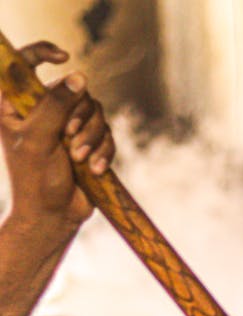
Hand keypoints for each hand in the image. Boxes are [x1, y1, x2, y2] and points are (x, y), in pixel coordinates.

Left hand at [0, 41, 114, 236]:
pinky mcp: (88, 144)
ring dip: (92, 137)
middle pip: (74, 90)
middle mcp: (43, 111)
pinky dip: (103, 151)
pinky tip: (93, 169)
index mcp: (18, 105)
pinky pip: (107, 134)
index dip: (42, 52)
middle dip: (79, 116)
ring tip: (81, 160)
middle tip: (69, 139)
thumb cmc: (35, 180)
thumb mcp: (39, 138)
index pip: (26, 64)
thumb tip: (79, 77)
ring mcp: (67, 127)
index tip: (63, 56)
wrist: (53, 217)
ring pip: (95, 111)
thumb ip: (55, 105)